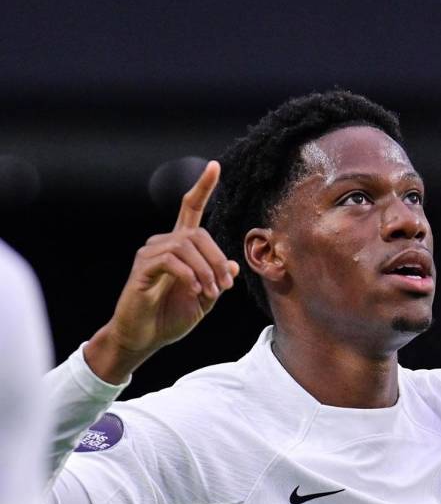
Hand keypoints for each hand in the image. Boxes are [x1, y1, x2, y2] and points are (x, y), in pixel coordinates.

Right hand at [85, 162, 239, 382]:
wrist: (144, 337)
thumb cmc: (170, 318)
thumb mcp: (204, 300)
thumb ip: (217, 280)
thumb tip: (234, 264)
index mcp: (180, 248)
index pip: (189, 209)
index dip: (202, 188)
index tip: (214, 166)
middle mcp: (163, 244)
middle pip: (198, 234)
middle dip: (218, 260)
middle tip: (224, 287)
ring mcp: (150, 254)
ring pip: (187, 246)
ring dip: (206, 271)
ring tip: (210, 293)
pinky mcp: (142, 268)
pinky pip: (171, 260)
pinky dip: (189, 275)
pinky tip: (194, 291)